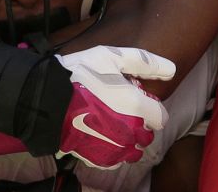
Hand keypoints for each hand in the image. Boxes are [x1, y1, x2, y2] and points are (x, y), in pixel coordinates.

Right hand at [55, 46, 174, 168]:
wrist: (46, 100)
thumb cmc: (79, 75)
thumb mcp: (111, 58)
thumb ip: (145, 63)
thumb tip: (171, 69)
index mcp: (138, 107)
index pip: (159, 116)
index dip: (147, 105)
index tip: (131, 98)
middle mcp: (131, 132)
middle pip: (146, 134)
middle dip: (138, 123)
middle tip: (117, 109)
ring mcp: (115, 148)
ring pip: (132, 150)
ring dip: (126, 139)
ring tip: (107, 123)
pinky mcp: (99, 158)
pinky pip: (115, 159)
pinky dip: (111, 150)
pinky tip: (98, 135)